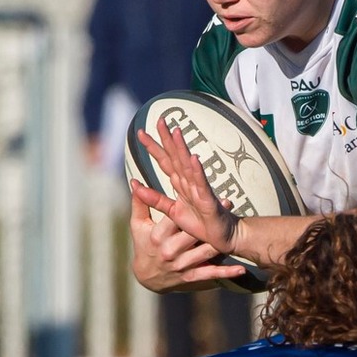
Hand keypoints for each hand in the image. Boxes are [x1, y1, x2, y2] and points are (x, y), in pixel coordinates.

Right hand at [126, 179, 246, 291]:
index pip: (174, 218)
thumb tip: (135, 182)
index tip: (203, 192)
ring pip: (205, 253)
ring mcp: (182, 265)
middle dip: (209, 221)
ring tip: (233, 227)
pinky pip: (210, 274)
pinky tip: (240, 269)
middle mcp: (170, 251)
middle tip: (227, 203)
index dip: (189, 205)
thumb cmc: (143, 245)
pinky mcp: (191, 276)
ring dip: (221, 241)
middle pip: (193, 234)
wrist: (146, 278)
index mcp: (158, 236)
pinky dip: (226, 273)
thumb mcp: (138, 225)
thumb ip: (140, 203)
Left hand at [136, 119, 241, 253]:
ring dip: (182, 149)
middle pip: (175, 157)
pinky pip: (201, 184)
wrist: (222, 237)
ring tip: (176, 133)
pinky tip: (193, 159)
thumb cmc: (200, 223)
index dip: (153, 147)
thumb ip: (155, 199)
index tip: (141, 132)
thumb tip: (134, 184)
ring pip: (188, 166)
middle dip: (167, 139)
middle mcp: (189, 183)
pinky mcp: (208, 201)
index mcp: (180, 184)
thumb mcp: (172, 211)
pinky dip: (197, 171)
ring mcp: (199, 190)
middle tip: (159, 119)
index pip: (164, 161)